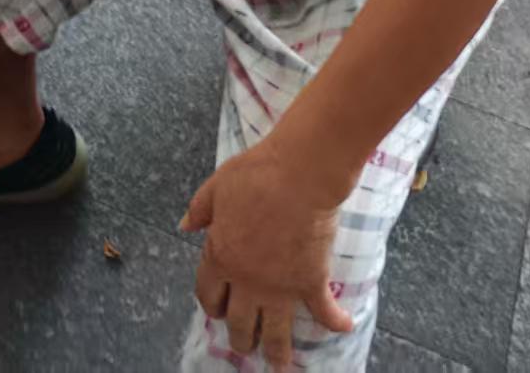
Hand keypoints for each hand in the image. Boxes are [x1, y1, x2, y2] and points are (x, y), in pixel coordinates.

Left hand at [180, 138, 351, 368]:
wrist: (298, 175)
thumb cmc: (256, 175)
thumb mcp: (217, 185)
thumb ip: (200, 209)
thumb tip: (184, 226)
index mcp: (220, 257)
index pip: (207, 293)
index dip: (211, 305)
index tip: (216, 310)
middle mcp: (247, 281)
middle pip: (239, 323)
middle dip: (240, 338)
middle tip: (245, 345)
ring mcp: (279, 287)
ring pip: (274, 332)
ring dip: (277, 352)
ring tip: (280, 365)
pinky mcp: (311, 283)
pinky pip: (323, 310)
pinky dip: (336, 321)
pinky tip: (345, 327)